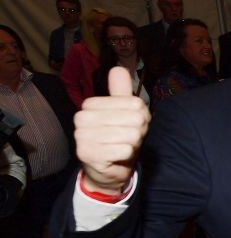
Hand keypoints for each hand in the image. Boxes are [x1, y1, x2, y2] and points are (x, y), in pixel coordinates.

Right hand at [74, 66, 150, 191]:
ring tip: (122, 146)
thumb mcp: (124, 112)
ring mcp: (82, 136)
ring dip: (133, 144)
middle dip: (138, 131)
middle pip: (135, 119)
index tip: (129, 124)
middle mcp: (81, 118)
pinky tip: (117, 157)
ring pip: (131, 135)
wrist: (109, 168)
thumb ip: (121, 91)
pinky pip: (125, 150)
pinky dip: (127, 155)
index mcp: (90, 104)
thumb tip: (118, 68)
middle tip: (127, 138)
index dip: (141, 116)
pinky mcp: (88, 154)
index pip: (134, 103)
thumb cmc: (118, 137)